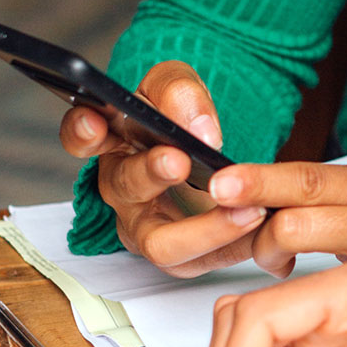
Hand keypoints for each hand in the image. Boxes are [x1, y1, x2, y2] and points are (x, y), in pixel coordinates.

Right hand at [60, 61, 265, 276]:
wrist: (208, 147)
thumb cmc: (179, 115)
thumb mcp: (178, 85)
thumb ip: (180, 94)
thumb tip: (198, 129)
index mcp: (113, 139)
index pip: (81, 135)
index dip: (82, 130)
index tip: (95, 120)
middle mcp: (122, 187)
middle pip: (126, 186)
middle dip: (152, 172)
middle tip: (181, 160)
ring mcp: (147, 226)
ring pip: (162, 243)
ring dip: (206, 229)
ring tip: (248, 210)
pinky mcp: (180, 254)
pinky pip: (204, 261)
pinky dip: (238, 246)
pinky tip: (265, 227)